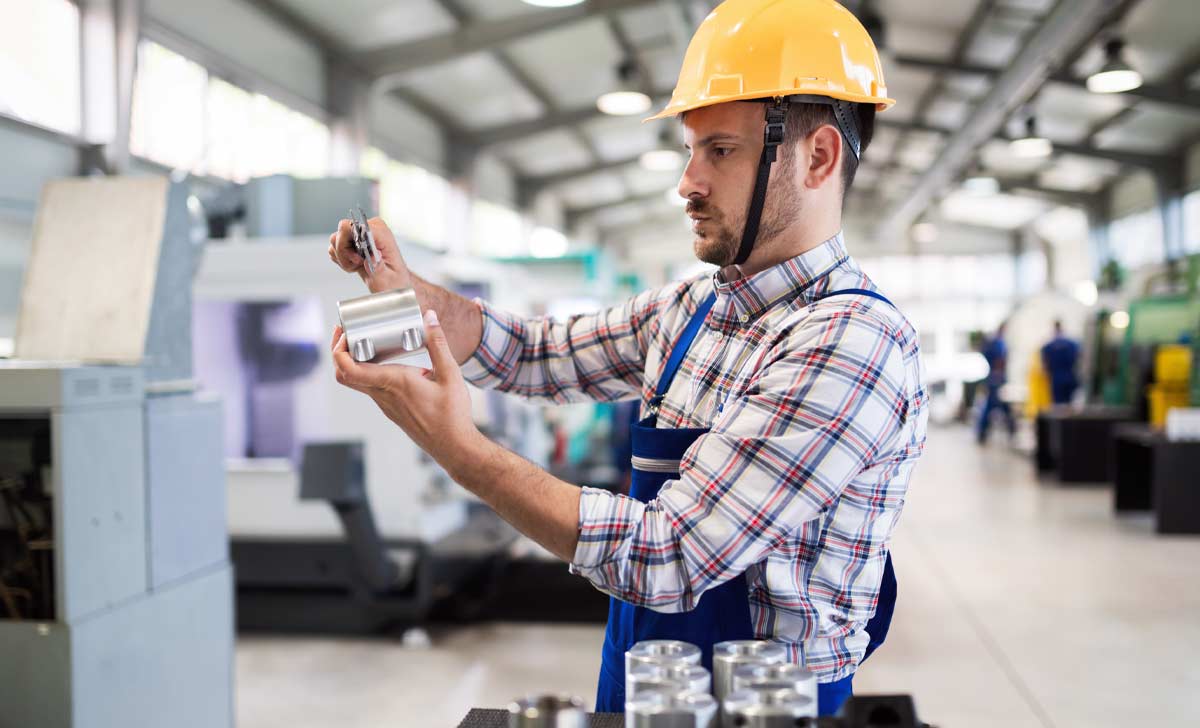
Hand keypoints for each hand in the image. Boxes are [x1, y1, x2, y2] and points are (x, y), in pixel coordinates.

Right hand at [328, 216, 412, 292]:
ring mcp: (359, 233)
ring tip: (357, 266)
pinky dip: (341, 259)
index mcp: (382, 233)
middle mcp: (370, 228)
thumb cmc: (393, 279)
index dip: (351, 246)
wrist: (392, 281)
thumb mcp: (389, 279)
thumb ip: (380, 269)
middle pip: (342, 230)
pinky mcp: (351, 239)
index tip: (359, 260)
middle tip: (357, 264)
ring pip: (335, 239)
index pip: (355, 227)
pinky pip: (334, 246)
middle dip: (344, 252)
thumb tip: (373, 257)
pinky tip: (354, 265)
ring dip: (343, 257)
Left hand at [331, 310, 483, 470]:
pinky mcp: (390, 409)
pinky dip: (368, 372)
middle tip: (347, 332)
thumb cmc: (452, 414)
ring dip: (353, 361)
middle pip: (344, 374)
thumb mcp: (450, 374)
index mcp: (394, 383)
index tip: (345, 334)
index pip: (349, 369)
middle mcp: (383, 395)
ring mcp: (385, 404)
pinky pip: (370, 388)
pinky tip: (385, 361)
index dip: (338, 350)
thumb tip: (429, 317)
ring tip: (365, 341)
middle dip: (339, 351)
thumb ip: (438, 343)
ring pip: (356, 382)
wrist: (453, 446)